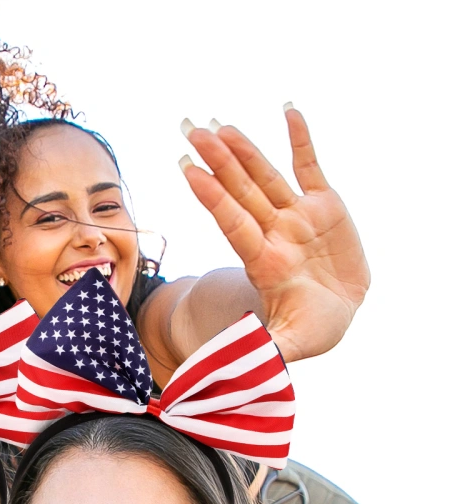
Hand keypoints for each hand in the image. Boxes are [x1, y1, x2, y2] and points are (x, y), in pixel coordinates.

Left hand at [181, 107, 368, 362]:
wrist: (336, 315)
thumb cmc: (311, 330)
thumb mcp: (291, 344)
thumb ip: (264, 351)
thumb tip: (226, 371)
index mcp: (265, 262)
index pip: (232, 223)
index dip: (213, 197)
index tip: (188, 171)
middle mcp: (274, 233)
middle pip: (241, 192)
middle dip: (217, 162)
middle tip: (189, 130)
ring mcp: (296, 217)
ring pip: (266, 176)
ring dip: (245, 150)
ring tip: (218, 123)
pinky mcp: (324, 206)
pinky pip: (310, 167)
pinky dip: (301, 139)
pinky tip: (288, 110)